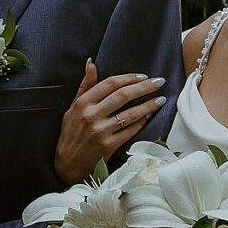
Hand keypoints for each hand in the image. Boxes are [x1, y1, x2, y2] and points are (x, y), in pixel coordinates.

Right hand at [54, 60, 167, 184]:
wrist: (67, 165)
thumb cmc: (70, 135)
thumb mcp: (72, 108)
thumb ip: (84, 86)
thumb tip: (91, 63)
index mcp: (83, 104)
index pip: (110, 84)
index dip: (129, 78)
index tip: (143, 76)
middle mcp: (91, 116)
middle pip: (123, 95)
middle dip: (145, 87)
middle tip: (159, 81)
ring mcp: (101, 131)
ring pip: (130, 113)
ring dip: (149, 105)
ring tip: (161, 99)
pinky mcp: (108, 145)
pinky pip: (130, 130)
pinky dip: (142, 122)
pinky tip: (149, 116)